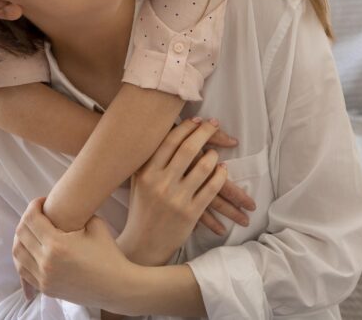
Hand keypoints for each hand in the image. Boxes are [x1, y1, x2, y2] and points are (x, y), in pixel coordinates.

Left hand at [13, 197, 136, 309]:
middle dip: (26, 219)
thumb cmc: (109, 254)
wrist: (116, 287)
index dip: (34, 205)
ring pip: (17, 254)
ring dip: (22, 238)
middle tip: (38, 214)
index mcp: (57, 244)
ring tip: (33, 231)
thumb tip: (63, 206)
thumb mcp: (95, 224)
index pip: (31, 218)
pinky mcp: (46, 288)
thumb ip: (76, 213)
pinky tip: (32, 249)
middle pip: (21, 234)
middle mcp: (46, 262)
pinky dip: (23, 257)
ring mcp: (44, 278)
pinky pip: (23, 271)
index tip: (42, 201)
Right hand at [117, 117, 252, 265]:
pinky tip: (223, 170)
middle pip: (188, 149)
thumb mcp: (138, 181)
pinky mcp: (190, 213)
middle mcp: (160, 183)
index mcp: (146, 172)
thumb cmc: (141, 207)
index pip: (169, 140)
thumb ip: (149, 158)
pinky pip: (211, 189)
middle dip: (205, 132)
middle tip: (214, 123)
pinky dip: (220, 176)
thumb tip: (168, 131)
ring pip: (203, 168)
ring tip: (215, 153)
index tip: (198, 119)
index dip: (186, 126)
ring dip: (213, 156)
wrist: (143, 243)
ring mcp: (176, 199)